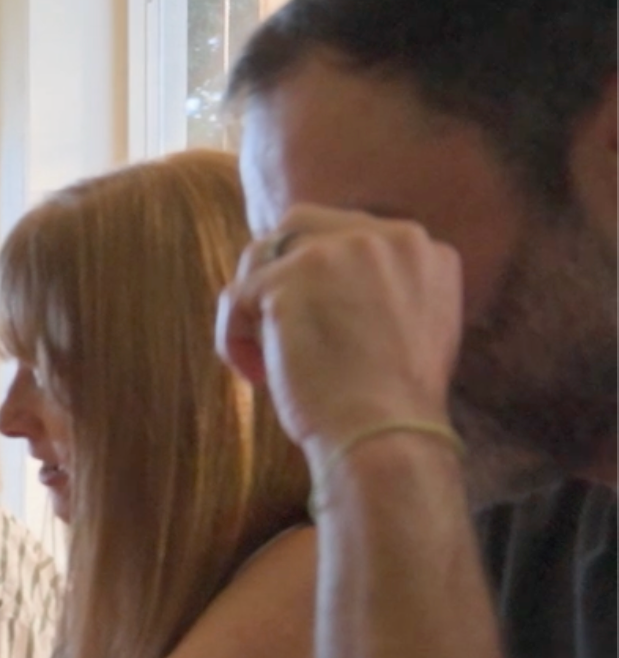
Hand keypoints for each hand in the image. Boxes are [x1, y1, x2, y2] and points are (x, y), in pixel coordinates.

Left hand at [217, 207, 463, 451]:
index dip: (319, 275)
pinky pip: (237, 296)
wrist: (387, 432)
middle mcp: (388, 237)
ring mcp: (338, 252)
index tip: (317, 321)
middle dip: (278, 270)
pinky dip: (233, 337)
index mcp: (424, 250)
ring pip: (262, 255)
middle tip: (271, 322)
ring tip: (264, 356)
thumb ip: (381, 290)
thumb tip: (320, 285)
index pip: (349, 233)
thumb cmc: (394, 403)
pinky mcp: (289, 280)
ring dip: (252, 304)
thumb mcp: (413, 327)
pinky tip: (255, 374)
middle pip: (303, 225)